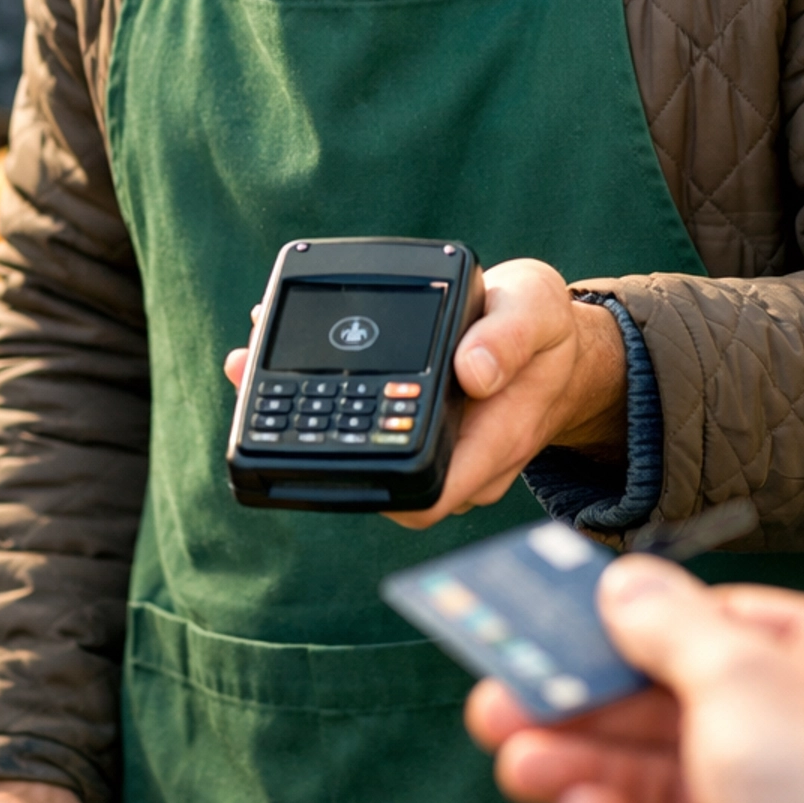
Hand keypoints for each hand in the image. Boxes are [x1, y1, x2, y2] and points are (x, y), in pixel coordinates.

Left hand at [222, 260, 628, 528]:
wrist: (554, 341)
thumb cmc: (548, 330)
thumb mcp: (538, 311)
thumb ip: (509, 337)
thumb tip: (470, 372)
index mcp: (492, 441)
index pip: (424, 492)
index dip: (370, 483)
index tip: (317, 437)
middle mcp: (457, 460)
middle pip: (376, 477)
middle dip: (309, 439)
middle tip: (253, 377)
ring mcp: (434, 449)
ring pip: (363, 451)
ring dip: (306, 414)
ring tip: (249, 361)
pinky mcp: (415, 429)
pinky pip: (366, 426)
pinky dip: (325, 394)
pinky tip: (283, 359)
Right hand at [465, 558, 803, 802]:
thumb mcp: (736, 671)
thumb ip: (667, 626)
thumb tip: (624, 583)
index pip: (727, 628)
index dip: (639, 628)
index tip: (565, 627)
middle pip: (680, 712)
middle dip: (590, 710)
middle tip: (501, 702)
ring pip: (668, 786)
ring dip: (589, 772)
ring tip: (516, 765)